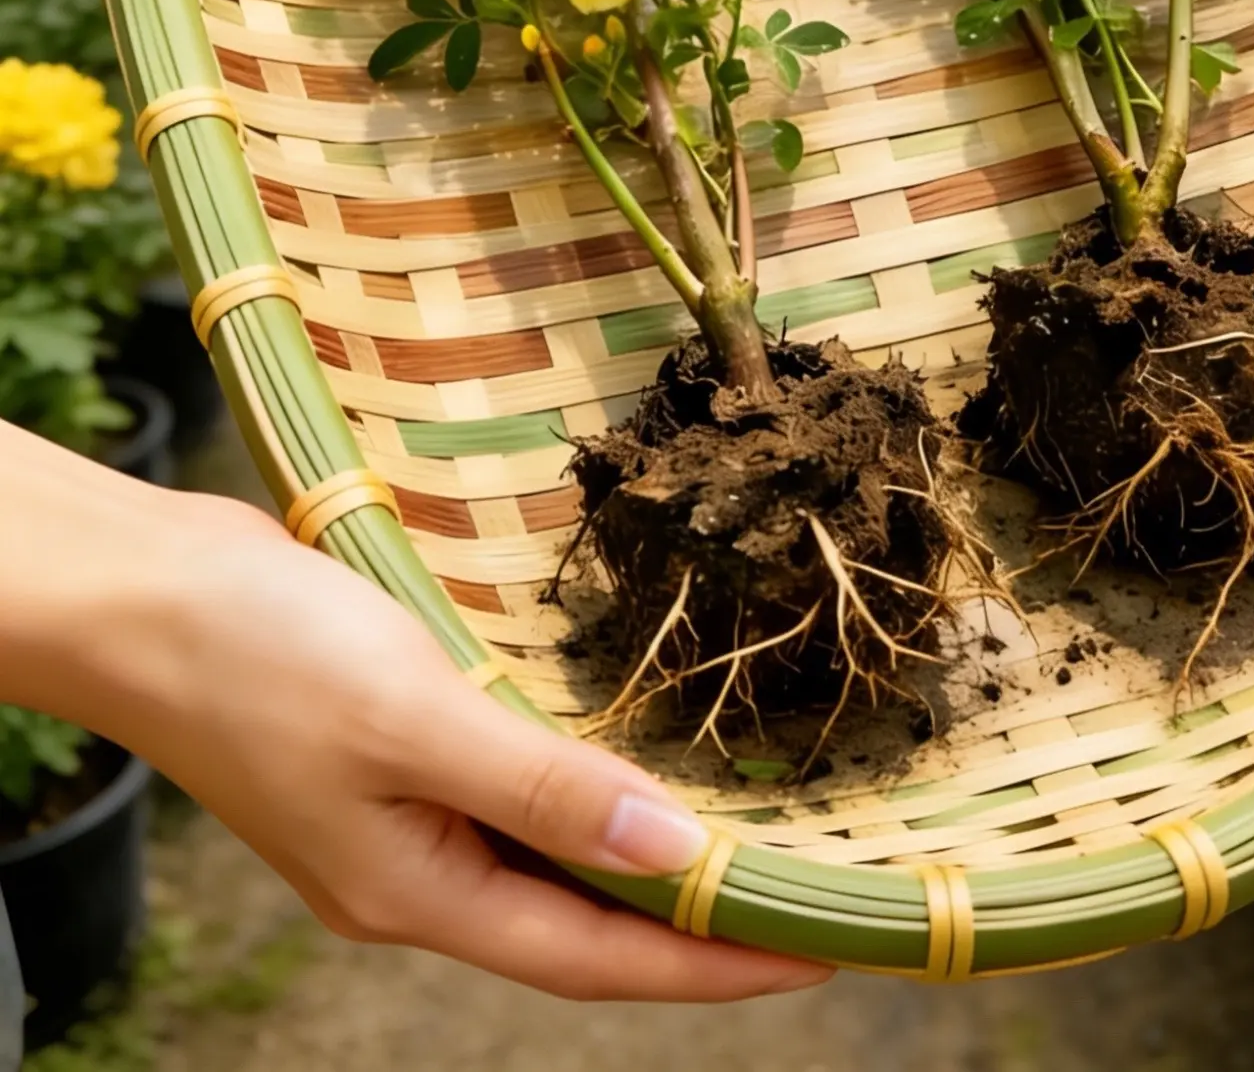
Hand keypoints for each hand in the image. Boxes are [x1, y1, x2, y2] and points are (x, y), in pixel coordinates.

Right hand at [1, 429, 824, 1002]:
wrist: (137, 589)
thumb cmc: (258, 654)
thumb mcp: (413, 720)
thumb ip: (543, 790)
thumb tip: (672, 852)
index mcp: (419, 894)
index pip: (601, 958)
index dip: (712, 961)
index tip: (819, 951)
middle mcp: (414, 873)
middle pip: (582, 919)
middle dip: (692, 917)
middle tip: (809, 887)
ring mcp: (394, 812)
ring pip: (548, 853)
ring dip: (640, 846)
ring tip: (745, 825)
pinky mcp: (384, 745)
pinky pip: (507, 786)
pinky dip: (577, 781)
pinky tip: (619, 745)